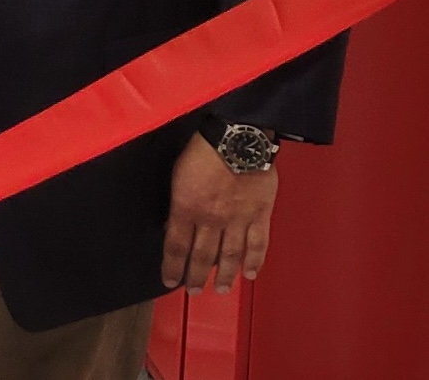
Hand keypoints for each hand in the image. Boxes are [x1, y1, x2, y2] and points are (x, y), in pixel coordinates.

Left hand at [162, 131, 278, 292]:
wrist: (237, 138)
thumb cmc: (203, 149)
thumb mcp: (177, 174)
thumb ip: (177, 202)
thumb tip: (171, 222)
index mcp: (187, 207)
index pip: (175, 246)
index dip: (172, 266)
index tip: (169, 280)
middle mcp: (211, 219)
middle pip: (202, 256)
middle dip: (195, 277)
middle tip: (193, 290)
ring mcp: (237, 219)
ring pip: (230, 256)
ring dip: (224, 276)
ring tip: (219, 289)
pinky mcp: (260, 215)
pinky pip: (258, 245)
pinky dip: (255, 262)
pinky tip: (251, 273)